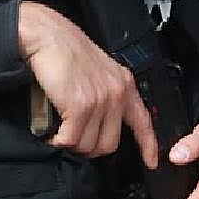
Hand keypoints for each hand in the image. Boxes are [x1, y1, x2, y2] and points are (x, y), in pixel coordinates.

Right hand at [18, 1, 156, 167]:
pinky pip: (70, 140)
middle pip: (110, 144)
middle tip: (75, 140)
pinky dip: (58, 141)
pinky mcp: (80, 105)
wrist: (47, 36)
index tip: (151, 162)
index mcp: (125, 85)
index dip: (148, 146)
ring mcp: (100, 100)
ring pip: (89, 145)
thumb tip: (99, 123)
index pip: (144, 121)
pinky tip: (53, 133)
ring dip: (72, 144)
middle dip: (90, 148)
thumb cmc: (66, 52)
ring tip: (61, 131)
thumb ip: (105, 95)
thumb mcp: (98, 72)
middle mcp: (117, 93)